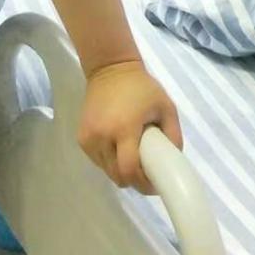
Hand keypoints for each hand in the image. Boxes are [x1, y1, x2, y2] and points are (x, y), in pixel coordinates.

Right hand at [78, 60, 182, 193]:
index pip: (129, 170)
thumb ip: (173, 135)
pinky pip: (98, 161)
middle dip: (134, 180)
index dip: (142, 183)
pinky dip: (110, 162)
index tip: (154, 184)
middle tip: (147, 174)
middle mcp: (102, 137)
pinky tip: (120, 149)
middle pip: (117, 175)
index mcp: (124, 129)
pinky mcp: (81, 139)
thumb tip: (173, 161)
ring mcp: (89, 139)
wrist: (111, 70)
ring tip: (134, 158)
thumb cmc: (142, 88)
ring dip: (121, 171)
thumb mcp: (166, 107)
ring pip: (106, 171)